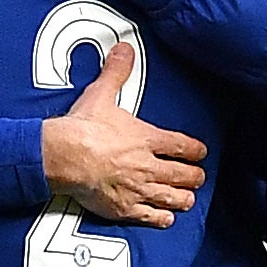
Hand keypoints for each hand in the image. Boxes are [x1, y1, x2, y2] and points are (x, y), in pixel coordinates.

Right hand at [39, 43, 205, 226]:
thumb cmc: (83, 128)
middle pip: (182, 175)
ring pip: (172, 198)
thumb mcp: (102, 94)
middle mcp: (148, 166)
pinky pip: (151, 217)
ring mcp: (138, 189)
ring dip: (183, 198)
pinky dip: (162, 218)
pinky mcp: (124, 208)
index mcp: (147, 139)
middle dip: (194, 176)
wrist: (64, 156)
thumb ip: (116, 72)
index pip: (181, 146)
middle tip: (199, 177)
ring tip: (188, 199)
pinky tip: (166, 218)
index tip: (201, 152)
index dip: (195, 150)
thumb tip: (123, 48)